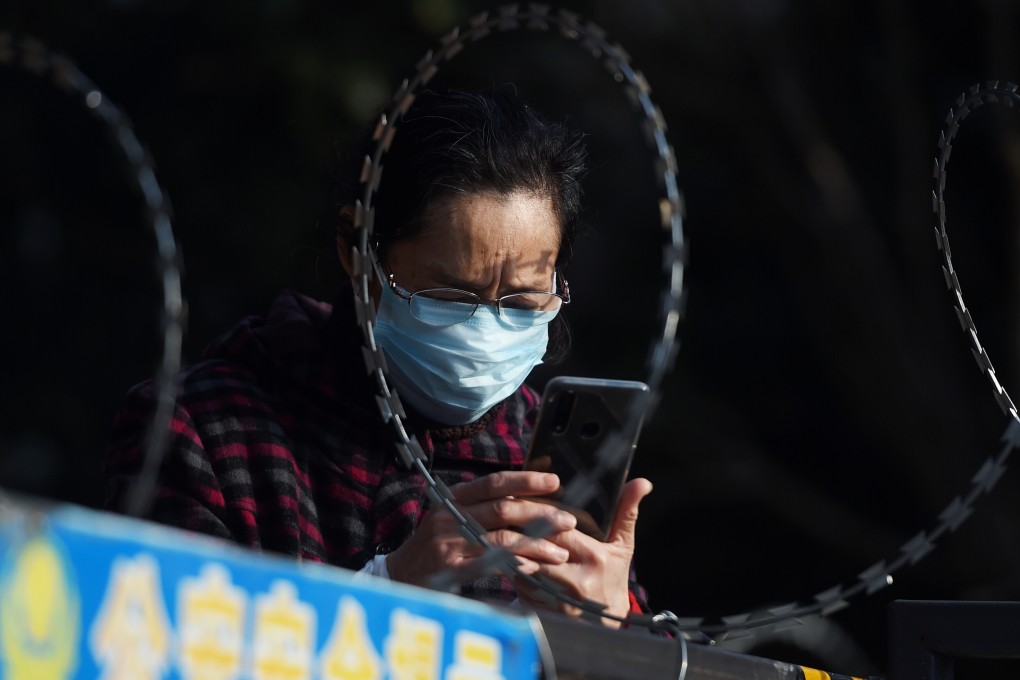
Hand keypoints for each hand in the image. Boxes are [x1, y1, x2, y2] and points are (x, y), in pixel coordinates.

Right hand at [385, 471, 578, 587]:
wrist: (398, 575)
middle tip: (569, 521)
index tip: (554, 481)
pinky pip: (491, 564)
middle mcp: (451, 516)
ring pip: (502, 537)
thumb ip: (483, 508)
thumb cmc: (433, 545)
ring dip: (536, 544)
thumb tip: (523, 498)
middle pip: (503, 508)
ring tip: (560, 551)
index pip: (493, 482)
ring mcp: (450, 542)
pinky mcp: (451, 568)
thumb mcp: (452, 518)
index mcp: (454, 498)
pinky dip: (516, 565)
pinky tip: (535, 569)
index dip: (525, 480)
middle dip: (540, 514)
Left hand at [512, 477, 652, 627]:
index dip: (539, 514)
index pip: (558, 530)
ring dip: (510, 551)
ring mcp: (556, 598)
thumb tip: (642, 482)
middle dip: (519, 531)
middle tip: (503, 514)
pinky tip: (505, 559)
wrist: (606, 622)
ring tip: (501, 534)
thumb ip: (626, 512)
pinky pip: (518, 586)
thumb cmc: (612, 576)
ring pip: (522, 567)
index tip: (524, 501)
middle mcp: (575, 580)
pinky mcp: (541, 610)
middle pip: (536, 547)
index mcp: (594, 557)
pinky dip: (511, 571)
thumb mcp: (622, 545)